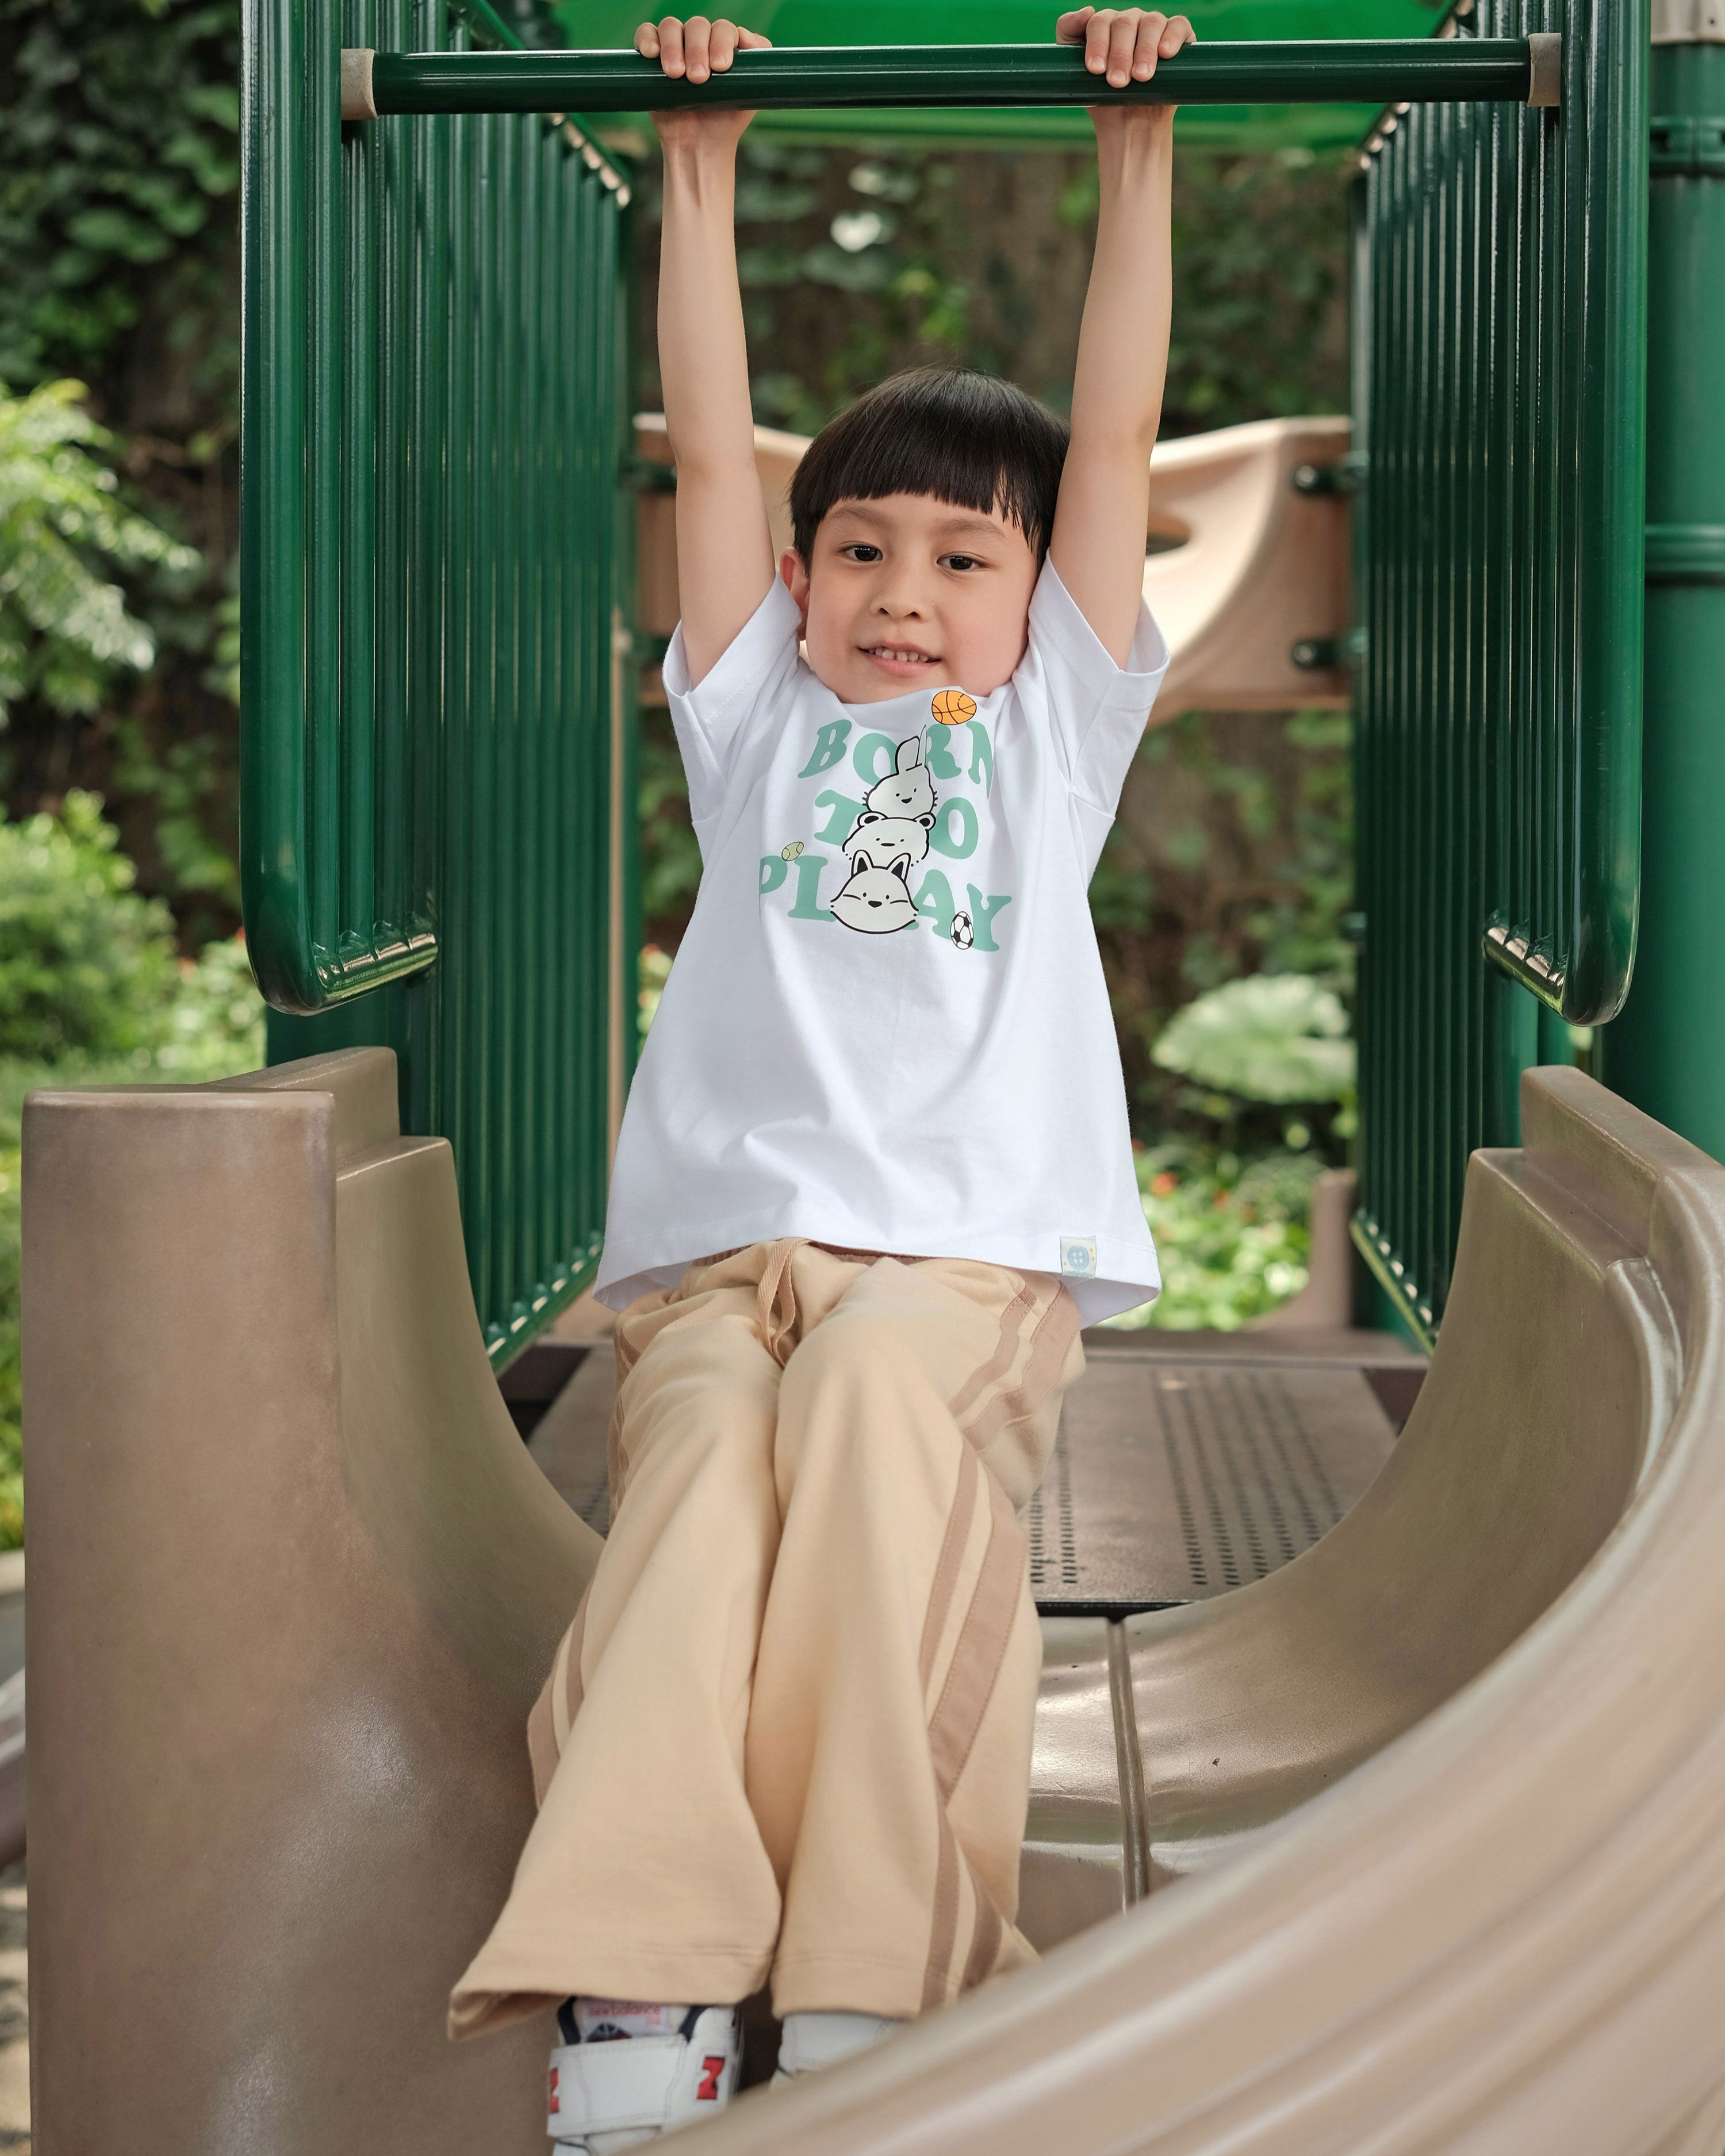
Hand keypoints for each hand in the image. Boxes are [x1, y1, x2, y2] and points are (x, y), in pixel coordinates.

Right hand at [635, 16, 772, 149]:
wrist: (699, 146)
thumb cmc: (726, 121)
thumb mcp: (749, 96)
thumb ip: (758, 67)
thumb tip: (748, 39)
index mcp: (723, 44)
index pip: (723, 29)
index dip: (722, 42)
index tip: (721, 67)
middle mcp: (700, 41)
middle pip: (697, 26)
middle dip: (698, 50)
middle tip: (699, 79)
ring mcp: (675, 46)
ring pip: (671, 27)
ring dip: (673, 47)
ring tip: (676, 75)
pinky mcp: (651, 58)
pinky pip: (646, 34)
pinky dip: (647, 39)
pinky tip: (651, 54)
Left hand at [1056, 7, 1194, 112]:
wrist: (1129, 125)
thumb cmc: (1102, 98)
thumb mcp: (1077, 73)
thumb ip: (1069, 36)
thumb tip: (1087, 11)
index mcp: (1105, 26)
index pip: (1099, 23)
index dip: (1097, 43)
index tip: (1095, 70)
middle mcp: (1129, 21)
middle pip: (1124, 23)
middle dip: (1120, 54)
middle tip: (1117, 82)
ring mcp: (1154, 26)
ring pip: (1151, 23)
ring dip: (1145, 50)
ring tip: (1141, 77)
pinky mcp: (1178, 36)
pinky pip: (1178, 26)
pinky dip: (1172, 37)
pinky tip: (1165, 53)